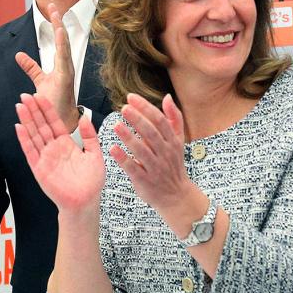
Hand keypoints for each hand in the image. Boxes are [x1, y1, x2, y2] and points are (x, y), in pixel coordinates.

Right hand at [15, 94, 104, 214]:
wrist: (85, 202)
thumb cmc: (91, 181)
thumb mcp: (95, 154)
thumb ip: (89, 136)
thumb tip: (85, 118)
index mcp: (66, 144)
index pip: (54, 122)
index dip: (47, 109)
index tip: (39, 96)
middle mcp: (54, 149)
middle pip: (41, 125)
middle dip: (33, 110)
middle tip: (25, 95)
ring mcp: (45, 158)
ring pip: (34, 135)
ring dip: (27, 121)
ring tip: (20, 106)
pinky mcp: (39, 168)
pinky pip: (30, 151)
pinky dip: (24, 139)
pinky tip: (19, 127)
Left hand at [16, 3, 78, 131]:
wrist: (59, 120)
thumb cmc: (53, 102)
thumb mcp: (40, 81)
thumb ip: (31, 67)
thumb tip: (19, 55)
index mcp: (61, 65)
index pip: (59, 41)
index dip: (55, 26)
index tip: (51, 10)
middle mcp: (66, 65)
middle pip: (63, 39)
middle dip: (58, 22)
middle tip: (53, 5)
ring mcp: (67, 70)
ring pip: (65, 45)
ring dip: (60, 28)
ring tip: (56, 13)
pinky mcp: (65, 77)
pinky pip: (64, 57)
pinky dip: (63, 44)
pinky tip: (60, 32)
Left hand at [110, 93, 194, 210]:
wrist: (176, 195)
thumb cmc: (173, 164)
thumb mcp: (179, 141)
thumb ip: (174, 118)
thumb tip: (167, 97)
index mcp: (173, 141)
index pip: (160, 121)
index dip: (145, 108)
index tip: (131, 98)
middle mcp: (165, 153)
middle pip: (152, 133)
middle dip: (137, 120)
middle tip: (124, 108)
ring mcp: (156, 167)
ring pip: (142, 150)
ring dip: (129, 137)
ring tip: (116, 126)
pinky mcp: (145, 180)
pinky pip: (133, 168)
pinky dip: (123, 159)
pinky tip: (113, 149)